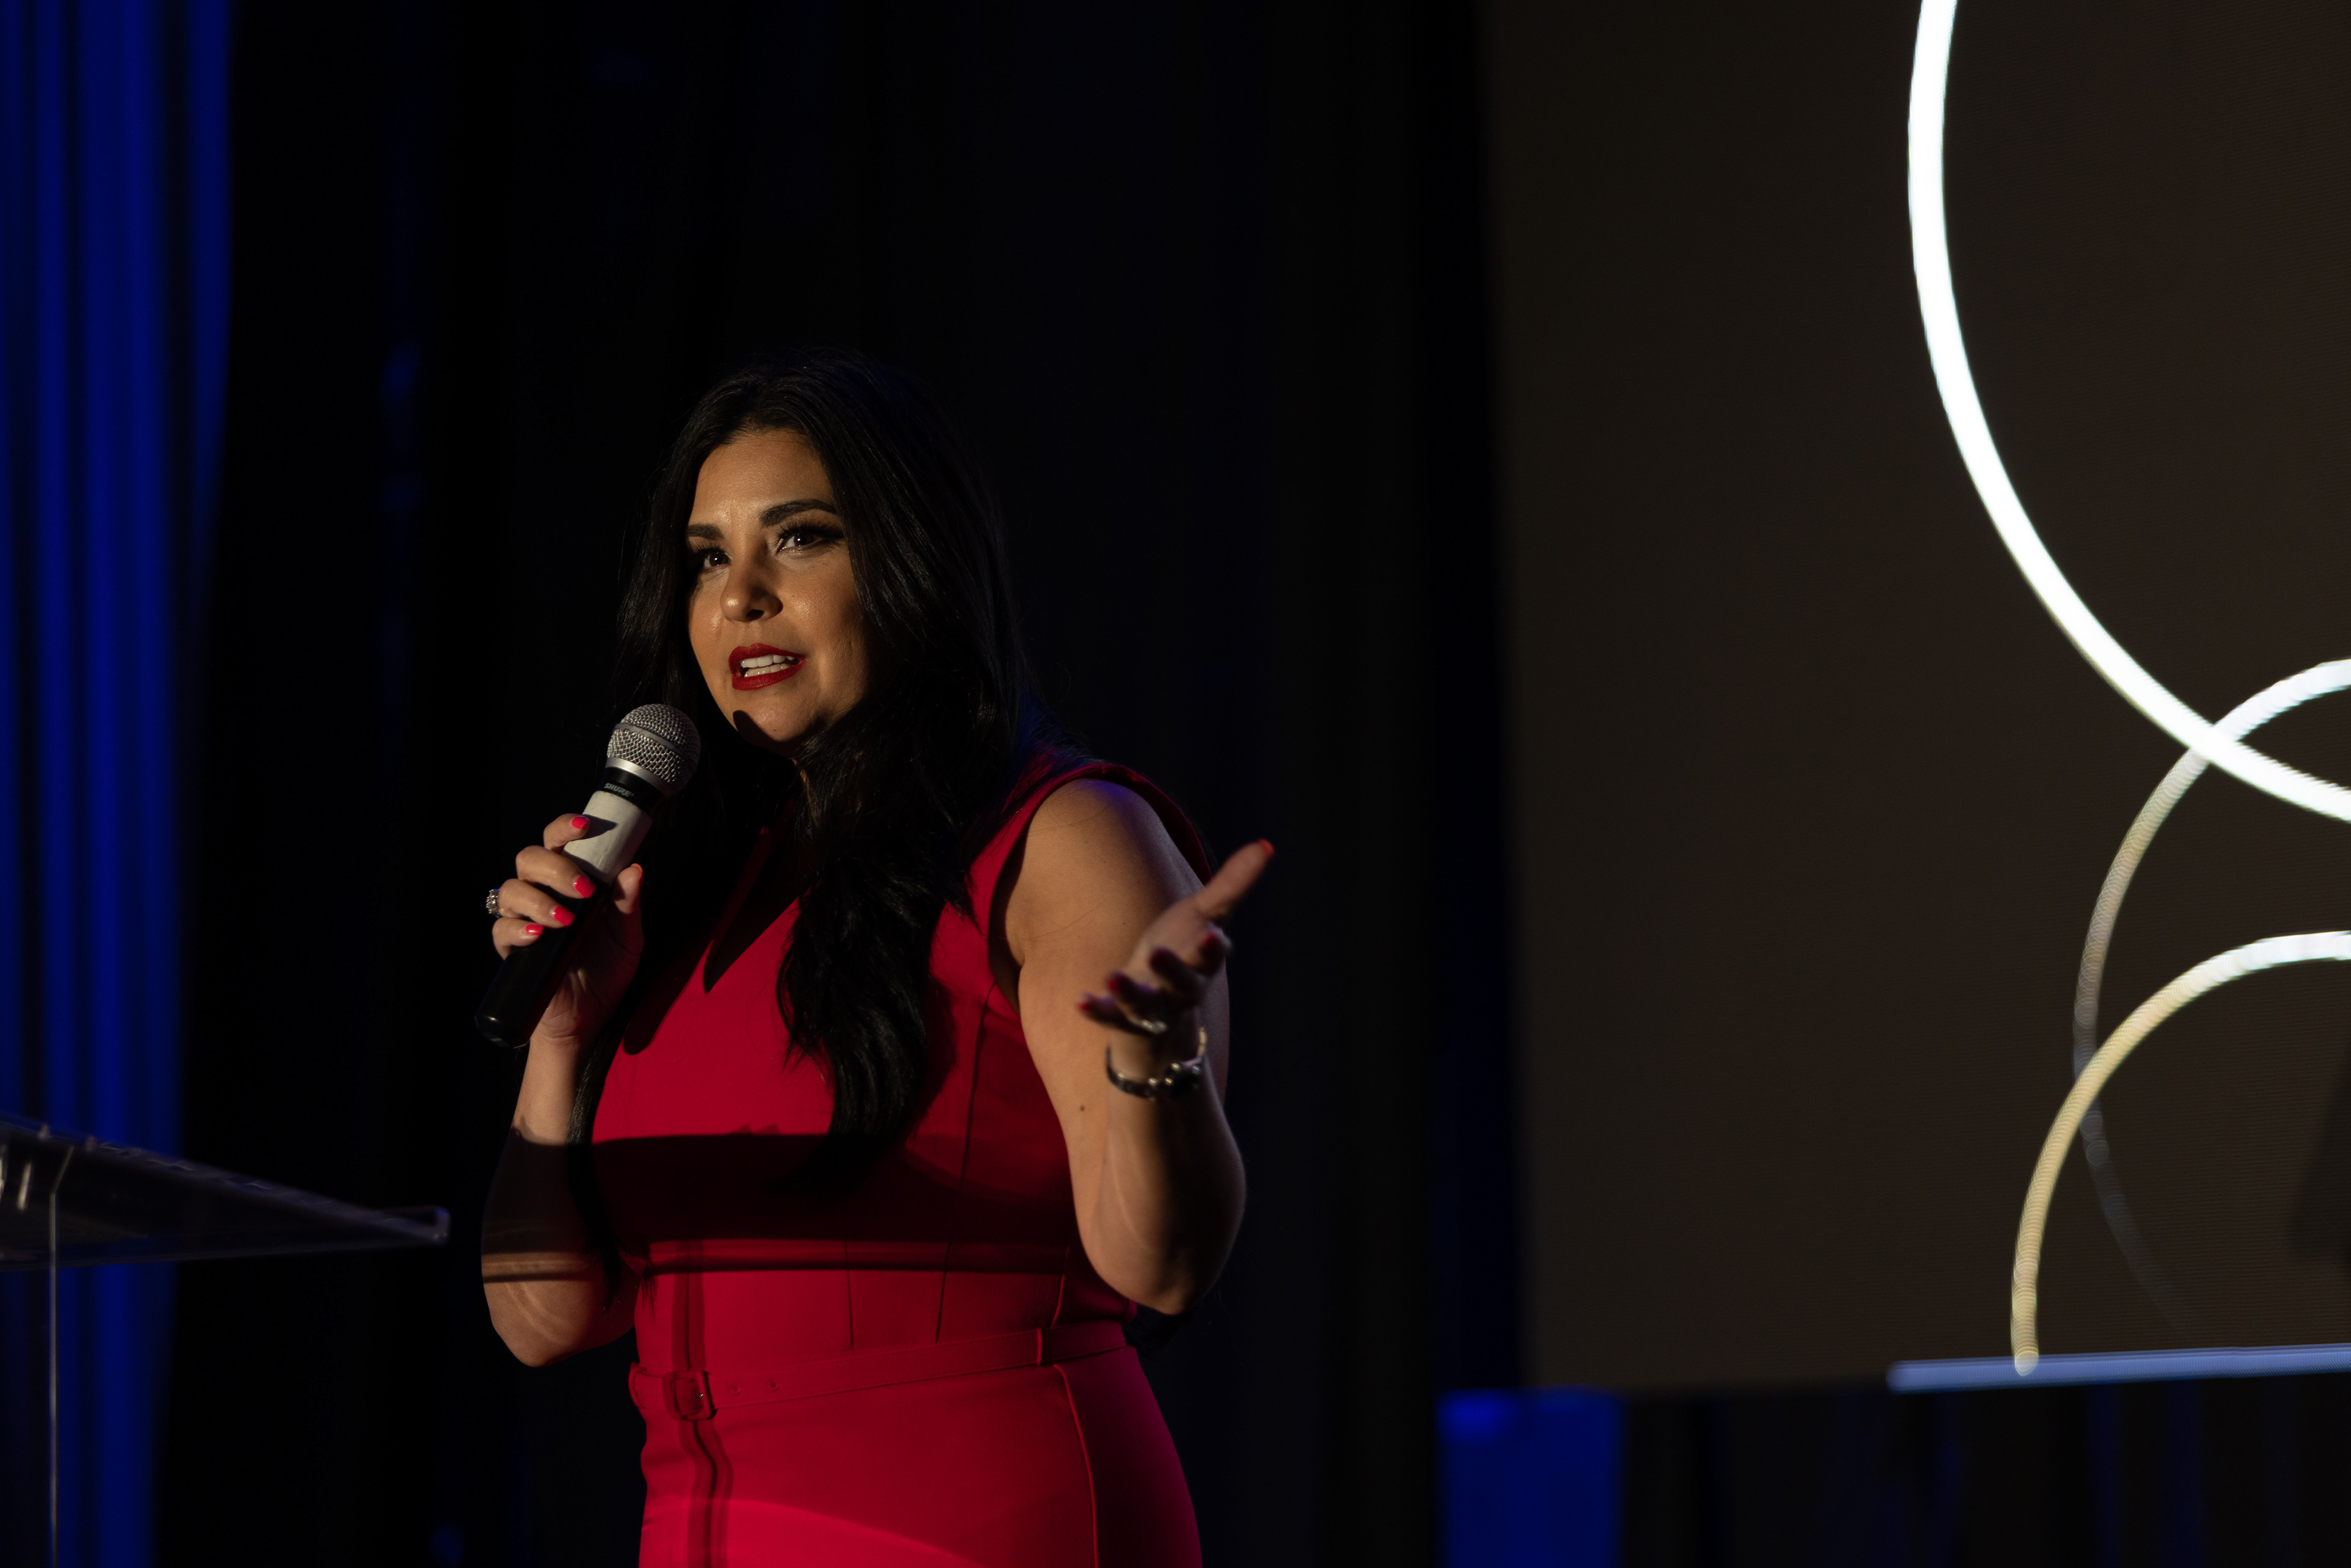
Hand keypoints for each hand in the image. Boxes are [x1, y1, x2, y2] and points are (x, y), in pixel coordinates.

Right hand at [491, 814, 647, 1048]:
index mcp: (571, 883)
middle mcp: (543, 894)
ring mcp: (524, 920)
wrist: (587, 1018)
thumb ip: (628, 906)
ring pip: (511, 889)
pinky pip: (501, 929)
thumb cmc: (606, 971)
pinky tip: (539, 935)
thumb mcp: (628, 939)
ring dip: (538, 899)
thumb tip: (634, 869)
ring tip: (566, 919)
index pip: (558, 843)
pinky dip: (518, 928)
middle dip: (555, 868)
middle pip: (529, 858)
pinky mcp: (512, 949)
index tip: (584, 826)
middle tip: (583, 889)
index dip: (564, 828)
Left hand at [1078, 840, 1272, 1064]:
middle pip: (1182, 984)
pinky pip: (1109, 1017)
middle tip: (1158, 953)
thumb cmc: (1184, 951)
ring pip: (1144, 1004)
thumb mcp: (1203, 916)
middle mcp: (1181, 990)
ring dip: (1128, 992)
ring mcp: (1153, 1009)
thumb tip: (1266, 845)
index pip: (1212, 957)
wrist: (1162, 1016)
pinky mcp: (1123, 1020)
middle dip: (1174, 971)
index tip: (1212, 935)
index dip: (1212, 948)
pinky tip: (1079, 1001)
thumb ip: (1231, 885)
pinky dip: (1096, 1010)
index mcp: (1203, 963)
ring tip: (1112, 976)